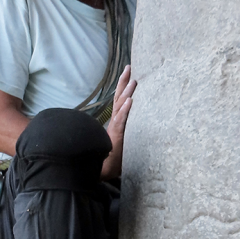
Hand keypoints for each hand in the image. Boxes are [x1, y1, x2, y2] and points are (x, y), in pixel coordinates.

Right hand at [101, 65, 136, 179]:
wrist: (102, 172)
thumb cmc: (114, 159)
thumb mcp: (124, 142)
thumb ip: (128, 131)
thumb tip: (137, 124)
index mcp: (116, 121)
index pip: (120, 100)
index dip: (123, 86)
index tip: (129, 71)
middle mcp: (114, 121)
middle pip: (118, 97)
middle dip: (124, 82)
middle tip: (129, 67)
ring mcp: (115, 128)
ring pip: (120, 106)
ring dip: (126, 92)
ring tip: (133, 80)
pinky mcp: (116, 136)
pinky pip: (121, 121)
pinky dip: (125, 110)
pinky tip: (130, 101)